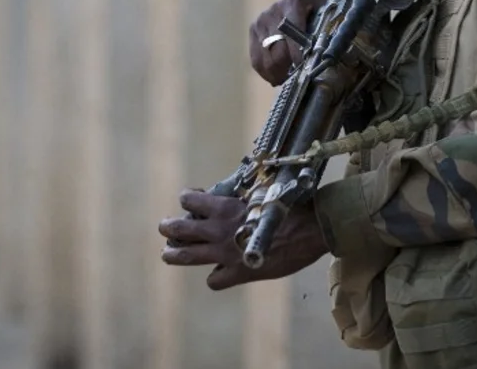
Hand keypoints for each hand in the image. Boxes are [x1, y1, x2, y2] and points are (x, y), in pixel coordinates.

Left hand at [158, 189, 327, 290]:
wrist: (311, 229)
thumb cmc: (288, 206)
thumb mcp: (258, 196)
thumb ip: (238, 203)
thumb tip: (231, 200)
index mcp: (223, 208)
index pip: (190, 201)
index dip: (188, 201)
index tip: (191, 203)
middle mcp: (218, 230)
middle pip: (179, 229)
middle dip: (168, 228)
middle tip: (165, 228)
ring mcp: (226, 253)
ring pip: (186, 256)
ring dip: (174, 255)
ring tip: (167, 254)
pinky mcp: (239, 273)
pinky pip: (214, 280)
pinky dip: (216, 277)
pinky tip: (220, 274)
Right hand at [249, 0, 325, 85]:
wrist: (306, 4)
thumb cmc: (322, 14)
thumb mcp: (329, 17)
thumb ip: (330, 31)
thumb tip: (328, 56)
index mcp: (294, 3)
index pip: (292, 35)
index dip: (298, 56)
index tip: (306, 72)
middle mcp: (274, 10)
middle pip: (277, 50)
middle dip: (288, 70)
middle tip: (298, 81)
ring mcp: (261, 20)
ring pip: (265, 58)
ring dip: (277, 74)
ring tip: (288, 82)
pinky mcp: (253, 30)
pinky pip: (255, 59)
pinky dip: (265, 73)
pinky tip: (276, 79)